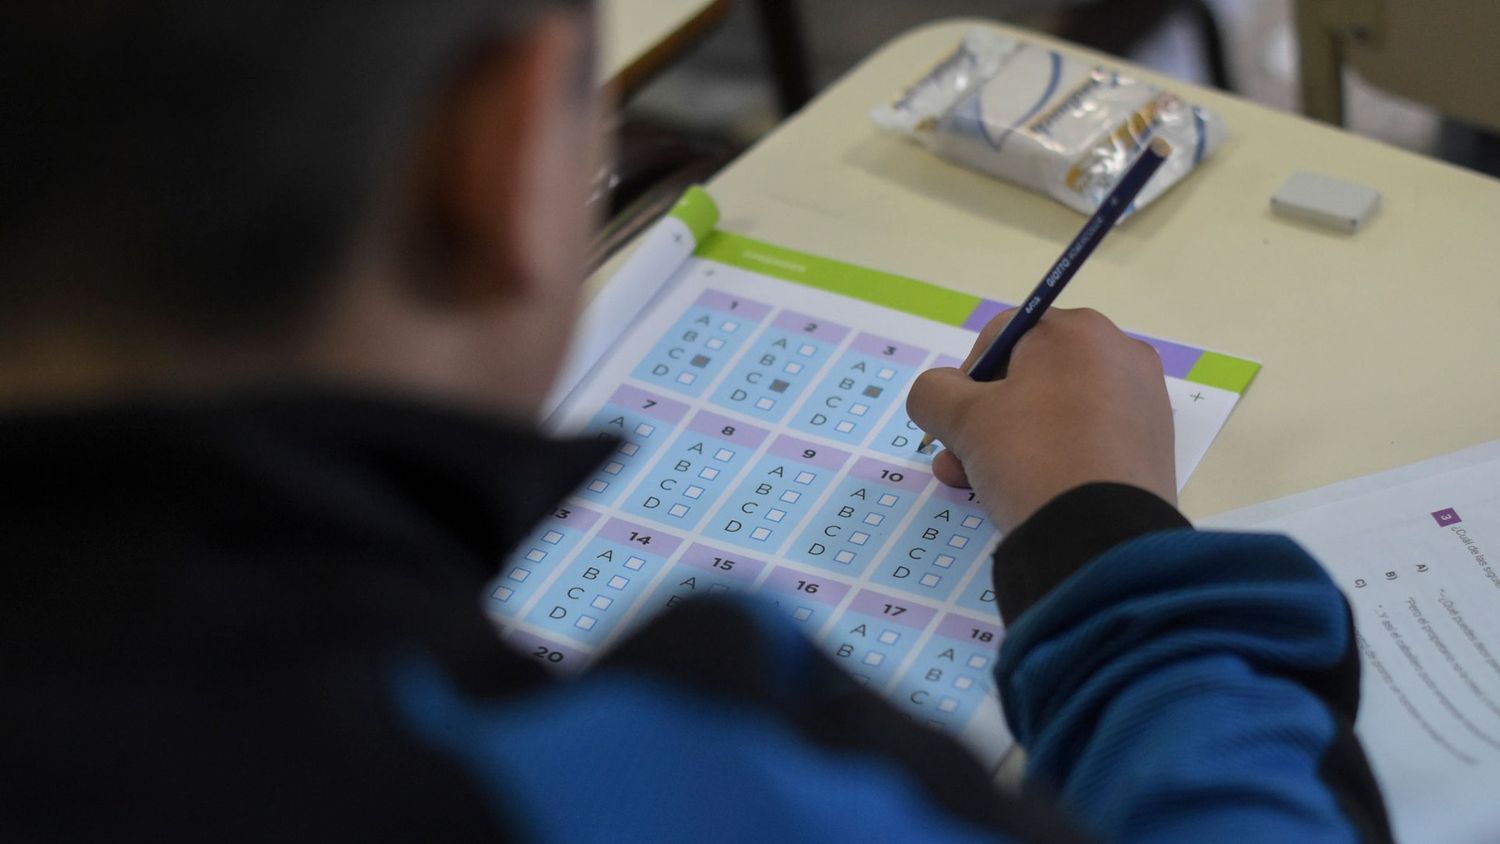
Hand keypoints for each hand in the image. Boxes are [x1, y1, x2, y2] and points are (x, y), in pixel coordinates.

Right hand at [907, 307, 1175, 532]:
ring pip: (1056, 412)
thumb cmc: (1031, 458)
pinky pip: (1088, 439)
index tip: (956, 422)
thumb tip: (940, 392)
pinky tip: (1031, 492)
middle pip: (1029, 378)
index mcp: (1077, 330)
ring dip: (1011, 443)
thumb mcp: (962, 420)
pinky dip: (1056, 457)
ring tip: (983, 485)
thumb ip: (933, 392)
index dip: (966, 379)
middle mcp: (1118, 353)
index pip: (1001, 337)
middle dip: (986, 420)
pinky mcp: (1151, 445)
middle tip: (961, 461)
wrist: (1103, 538)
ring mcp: (1141, 401)